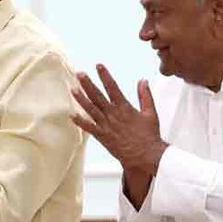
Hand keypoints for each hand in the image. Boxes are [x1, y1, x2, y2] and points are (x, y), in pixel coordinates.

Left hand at [71, 64, 167, 203]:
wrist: (145, 155)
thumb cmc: (149, 135)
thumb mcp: (150, 112)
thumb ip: (145, 95)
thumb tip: (142, 80)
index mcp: (125, 107)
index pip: (112, 87)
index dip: (105, 76)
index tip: (98, 66)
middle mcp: (113, 115)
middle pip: (97, 96)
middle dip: (87, 83)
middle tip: (79, 74)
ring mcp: (106, 125)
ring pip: (90, 109)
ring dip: (81, 99)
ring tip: (72, 89)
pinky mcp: (102, 136)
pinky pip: (89, 127)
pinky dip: (80, 121)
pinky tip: (72, 115)